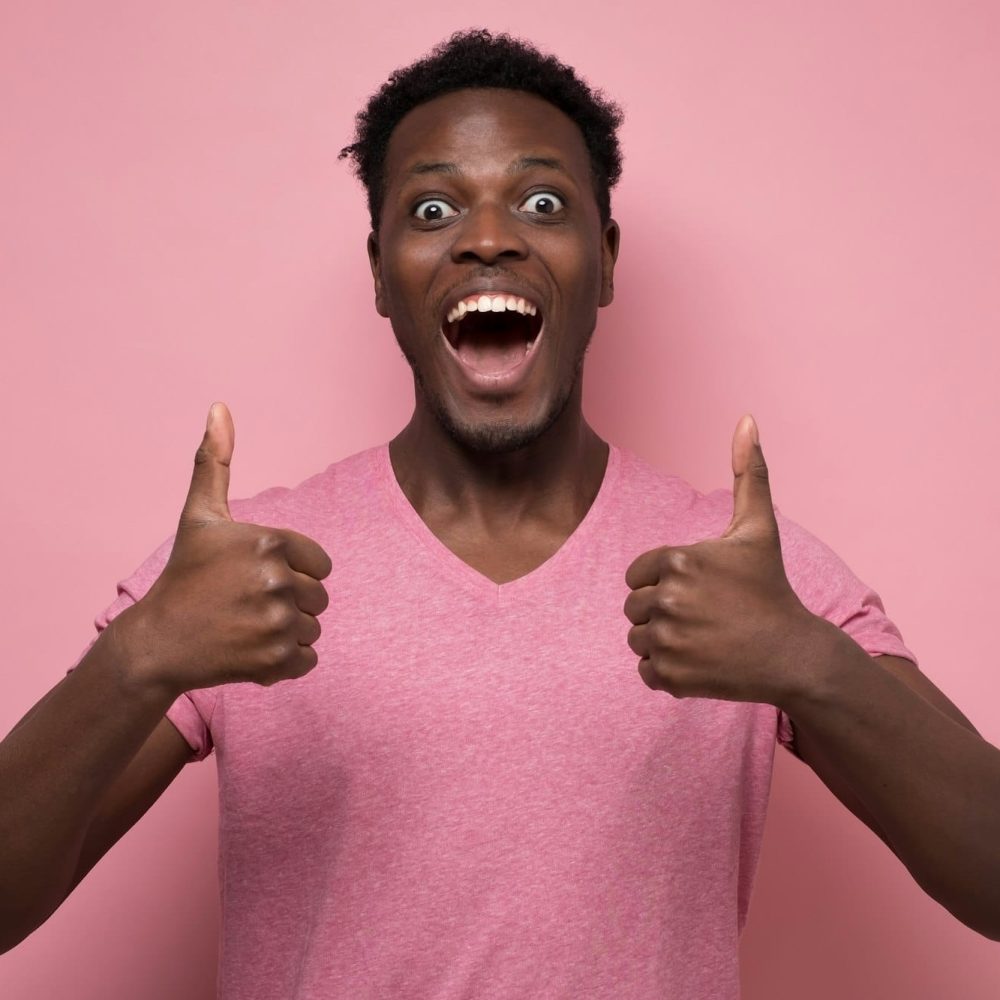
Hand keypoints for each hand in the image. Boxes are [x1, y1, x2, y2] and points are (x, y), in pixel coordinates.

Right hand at [114, 403, 332, 694]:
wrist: (158, 641)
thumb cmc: (185, 574)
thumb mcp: (200, 515)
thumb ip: (216, 461)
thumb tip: (220, 406)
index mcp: (271, 542)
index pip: (320, 563)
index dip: (293, 571)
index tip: (256, 577)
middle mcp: (279, 581)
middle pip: (318, 597)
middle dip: (289, 602)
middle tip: (247, 604)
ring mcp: (278, 624)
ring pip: (313, 629)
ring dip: (287, 632)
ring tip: (247, 627)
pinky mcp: (276, 662)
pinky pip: (309, 660)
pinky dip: (286, 662)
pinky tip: (252, 651)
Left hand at [623, 415, 821, 703]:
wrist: (793, 654)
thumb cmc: (770, 587)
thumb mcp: (757, 528)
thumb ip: (748, 473)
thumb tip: (747, 418)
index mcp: (677, 560)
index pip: (638, 574)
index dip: (666, 582)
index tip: (702, 590)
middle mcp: (667, 599)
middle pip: (635, 607)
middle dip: (664, 612)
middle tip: (706, 617)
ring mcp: (668, 640)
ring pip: (638, 639)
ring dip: (664, 641)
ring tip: (704, 639)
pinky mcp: (671, 677)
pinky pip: (646, 670)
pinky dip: (667, 671)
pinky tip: (701, 662)